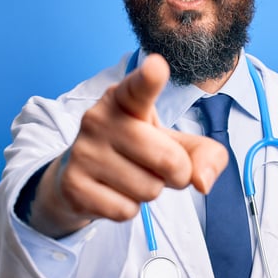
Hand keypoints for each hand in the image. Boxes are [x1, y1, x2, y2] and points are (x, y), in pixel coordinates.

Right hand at [28, 54, 228, 237]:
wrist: (77, 178)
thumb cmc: (134, 153)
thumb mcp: (172, 144)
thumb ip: (204, 154)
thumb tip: (202, 182)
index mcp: (125, 99)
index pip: (139, 88)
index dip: (149, 79)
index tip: (157, 66)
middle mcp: (99, 119)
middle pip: (169, 160)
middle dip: (177, 174)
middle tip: (157, 168)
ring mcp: (84, 152)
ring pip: (149, 190)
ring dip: (149, 192)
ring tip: (129, 177)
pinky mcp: (74, 185)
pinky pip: (126, 210)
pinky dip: (127, 209)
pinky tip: (112, 193)